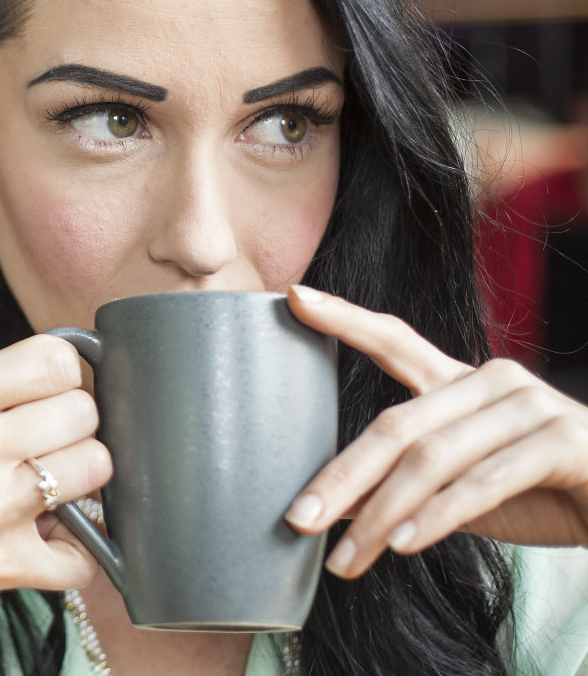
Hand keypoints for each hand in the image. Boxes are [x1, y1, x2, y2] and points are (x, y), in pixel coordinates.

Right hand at [0, 332, 111, 609]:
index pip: (58, 360)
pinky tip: (46, 536)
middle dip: (72, 422)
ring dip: (78, 477)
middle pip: (85, 413)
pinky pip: (83, 559)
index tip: (46, 389)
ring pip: (96, 471)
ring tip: (47, 483)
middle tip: (45, 438)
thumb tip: (59, 373)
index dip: (61, 372)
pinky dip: (74, 551)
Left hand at [281, 284, 587, 578]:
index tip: (294, 296)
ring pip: (432, 458)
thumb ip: (405, 490)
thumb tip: (331, 509)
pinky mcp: (562, 441)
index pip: (395, 341)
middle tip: (298, 520)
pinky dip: (436, 516)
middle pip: (397, 425)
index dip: (345, 319)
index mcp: (464, 382)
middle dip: (342, 477)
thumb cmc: (546, 496)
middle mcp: (494, 381)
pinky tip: (402, 544)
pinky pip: (482, 482)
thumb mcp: (462, 493)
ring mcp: (530, 406)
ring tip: (345, 559)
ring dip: (381, 514)